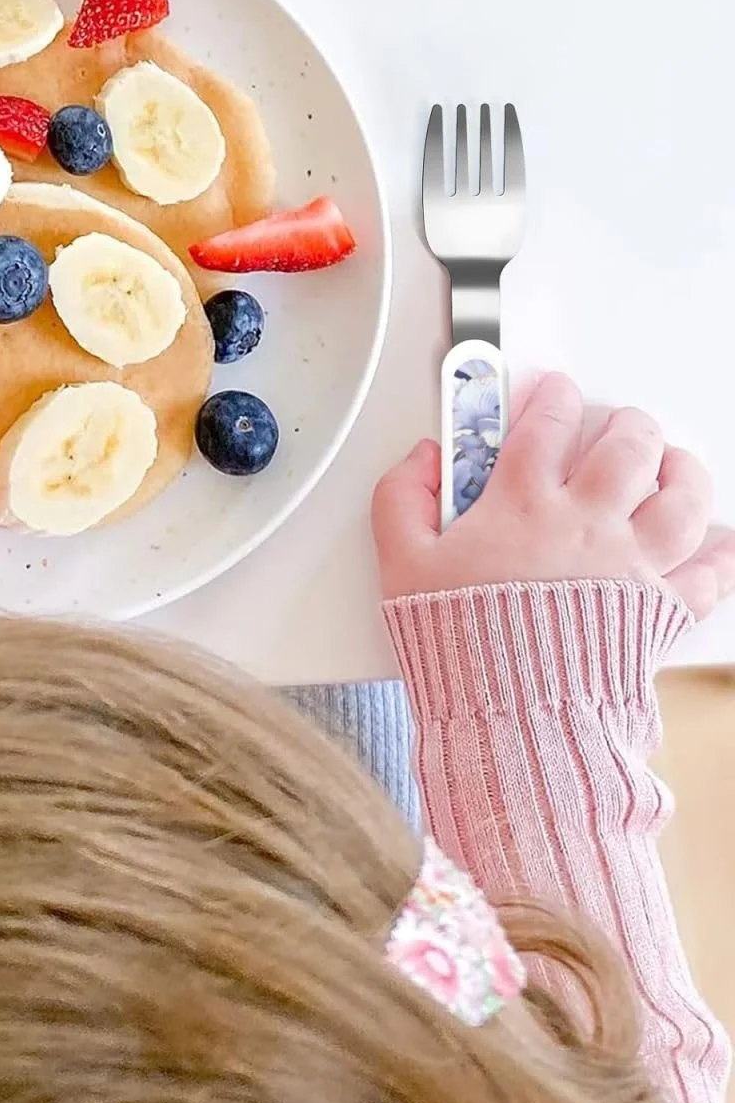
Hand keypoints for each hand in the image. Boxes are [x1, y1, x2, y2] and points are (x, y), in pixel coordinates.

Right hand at [372, 372, 734, 618]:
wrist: (509, 711)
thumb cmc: (457, 640)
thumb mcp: (400, 563)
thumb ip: (402, 499)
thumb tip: (420, 460)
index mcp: (521, 504)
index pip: (545, 425)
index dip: (551, 397)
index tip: (552, 392)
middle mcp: (585, 523)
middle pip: (627, 447)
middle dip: (626, 424)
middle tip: (621, 423)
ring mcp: (630, 565)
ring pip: (682, 497)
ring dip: (682, 472)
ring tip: (674, 464)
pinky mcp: (659, 610)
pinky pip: (710, 574)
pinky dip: (721, 555)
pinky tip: (719, 542)